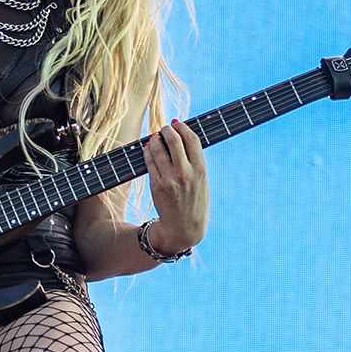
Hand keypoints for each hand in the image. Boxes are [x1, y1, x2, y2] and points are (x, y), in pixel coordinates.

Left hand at [143, 119, 208, 254]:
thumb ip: (194, 161)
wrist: (184, 228)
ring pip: (159, 149)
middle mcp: (185, 173)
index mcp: (201, 170)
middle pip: (174, 140)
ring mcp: (170, 179)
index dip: (183, 127)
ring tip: (156, 137)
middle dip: (167, 130)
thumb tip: (182, 137)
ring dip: (156, 139)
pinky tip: (149, 148)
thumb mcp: (202, 181)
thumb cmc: (194, 202)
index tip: (177, 123)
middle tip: (164, 129)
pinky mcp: (156, 185)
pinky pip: (150, 162)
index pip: (192, 139)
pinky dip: (148, 152)